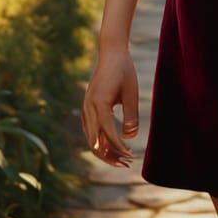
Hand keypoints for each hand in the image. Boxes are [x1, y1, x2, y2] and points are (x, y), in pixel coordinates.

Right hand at [81, 47, 138, 166]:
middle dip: (110, 155)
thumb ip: (131, 114)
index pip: (107, 132)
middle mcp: (88, 107)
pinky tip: (113, 148)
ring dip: (105, 151)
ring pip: (92, 138)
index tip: (130, 155)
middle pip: (96, 140)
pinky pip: (91, 131)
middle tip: (127, 163)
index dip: (118, 147)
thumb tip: (129, 138)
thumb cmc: (124, 70)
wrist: (111, 53)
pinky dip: (101, 142)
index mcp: (99, 102)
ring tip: (122, 159)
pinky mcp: (88, 109)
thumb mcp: (131, 92)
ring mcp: (86, 109)